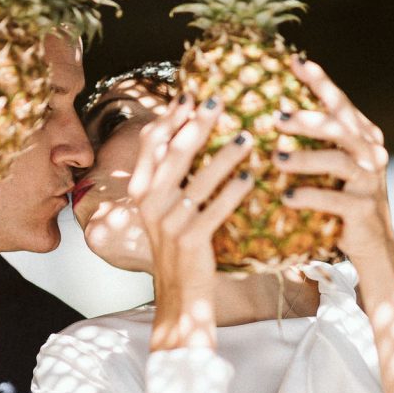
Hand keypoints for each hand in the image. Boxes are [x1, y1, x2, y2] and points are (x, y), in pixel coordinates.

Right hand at [128, 96, 254, 348]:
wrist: (179, 298)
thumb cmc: (180, 249)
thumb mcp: (166, 212)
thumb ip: (171, 178)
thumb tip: (189, 136)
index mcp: (141, 193)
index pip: (152, 145)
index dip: (170, 117)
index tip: (190, 94)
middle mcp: (150, 205)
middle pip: (174, 154)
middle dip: (197, 124)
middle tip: (220, 102)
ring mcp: (169, 223)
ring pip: (198, 180)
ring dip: (224, 155)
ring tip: (247, 136)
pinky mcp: (190, 241)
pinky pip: (216, 210)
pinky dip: (234, 191)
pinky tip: (252, 177)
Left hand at [274, 58, 393, 266]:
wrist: (373, 248)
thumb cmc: (342, 202)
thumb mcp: (332, 169)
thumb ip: (314, 143)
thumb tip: (272, 111)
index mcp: (364, 137)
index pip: (341, 103)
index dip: (321, 82)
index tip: (296, 62)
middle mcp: (372, 154)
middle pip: (340, 127)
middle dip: (309, 119)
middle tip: (277, 116)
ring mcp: (370, 181)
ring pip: (339, 160)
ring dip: (305, 158)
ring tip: (276, 159)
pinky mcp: (364, 210)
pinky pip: (335, 199)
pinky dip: (310, 196)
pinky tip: (286, 197)